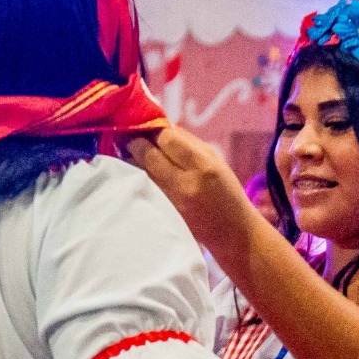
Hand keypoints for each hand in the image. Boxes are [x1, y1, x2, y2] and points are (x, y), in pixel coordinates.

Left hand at [126, 125, 258, 253]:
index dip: (154, 130)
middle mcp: (184, 184)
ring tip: (126, 149)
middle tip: (128, 135)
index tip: (149, 126)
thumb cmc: (225, 191)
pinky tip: (133, 170)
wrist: (232, 233)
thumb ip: (188, 141)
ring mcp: (170, 202)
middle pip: (148, 155)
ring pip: (139, 172)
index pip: (167, 139)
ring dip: (130, 158)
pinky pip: (142, 188)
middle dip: (135, 142)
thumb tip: (160, 125)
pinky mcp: (162, 214)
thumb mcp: (215, 160)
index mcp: (203, 166)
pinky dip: (135, 176)